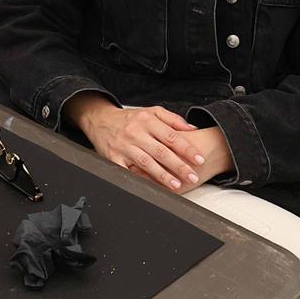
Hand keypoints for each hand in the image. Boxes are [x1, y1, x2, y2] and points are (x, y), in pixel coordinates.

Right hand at [72, 99, 205, 190]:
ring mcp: (124, 146)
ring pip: (146, 162)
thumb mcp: (151, 112)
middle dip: (179, 165)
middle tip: (192, 176)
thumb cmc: (129, 119)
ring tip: (176, 185)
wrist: (100, 119)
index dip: (186, 149)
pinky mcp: (113, 158)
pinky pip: (127, 171)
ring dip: (162, 175)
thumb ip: (173, 119)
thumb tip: (193, 129)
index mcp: (147, 121)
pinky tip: (150, 187)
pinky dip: (139, 179)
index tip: (199, 159)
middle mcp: (136, 133)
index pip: (171, 136)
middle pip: (161, 151)